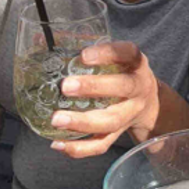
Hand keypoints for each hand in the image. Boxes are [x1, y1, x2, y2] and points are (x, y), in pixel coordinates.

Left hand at [49, 42, 159, 158]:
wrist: (150, 102)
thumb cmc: (123, 73)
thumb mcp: (118, 57)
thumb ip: (89, 52)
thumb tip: (37, 40)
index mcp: (136, 64)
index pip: (127, 53)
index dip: (106, 54)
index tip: (83, 55)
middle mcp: (138, 87)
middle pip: (122, 88)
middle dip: (94, 87)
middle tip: (65, 86)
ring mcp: (130, 113)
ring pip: (111, 121)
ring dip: (83, 122)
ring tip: (57, 119)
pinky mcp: (120, 132)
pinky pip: (102, 144)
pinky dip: (80, 148)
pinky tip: (58, 143)